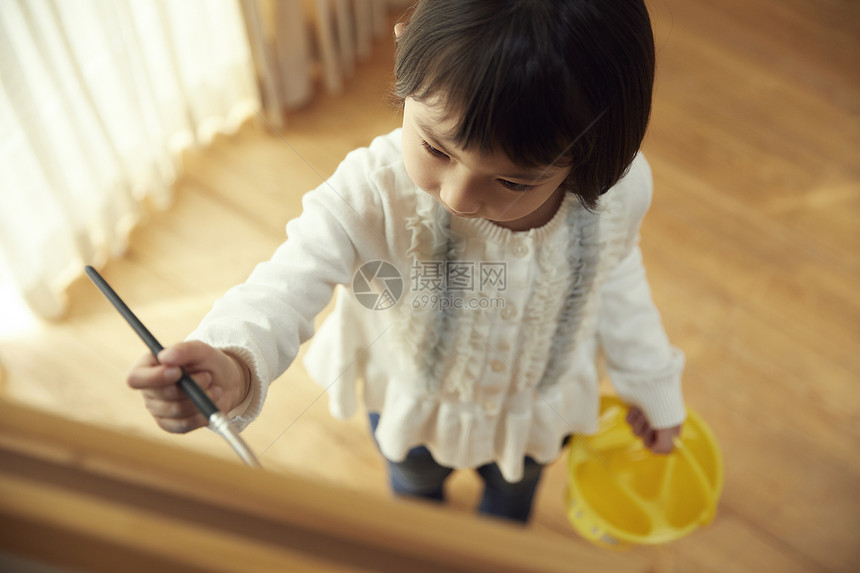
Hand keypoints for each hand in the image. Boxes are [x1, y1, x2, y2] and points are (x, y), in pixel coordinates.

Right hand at [126, 341, 249, 432]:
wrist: (223, 382)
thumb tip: (165, 357)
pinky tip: (211, 403)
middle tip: (208, 376)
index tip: (178, 372)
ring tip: (214, 388)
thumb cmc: (206, 362)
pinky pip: (184, 425)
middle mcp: (148, 390)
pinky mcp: (170, 425)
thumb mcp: (200, 350)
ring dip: (200, 399)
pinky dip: (202, 415)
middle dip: (191, 386)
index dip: (155, 377)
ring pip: (176, 411)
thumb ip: (183, 350)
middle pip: (161, 395)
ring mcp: (157, 410)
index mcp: (146, 367)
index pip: (135, 378)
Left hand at [626, 406, 680, 453]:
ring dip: (640, 423)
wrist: (652, 388)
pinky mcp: (634, 411)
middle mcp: (658, 424)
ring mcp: (645, 417)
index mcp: (670, 429)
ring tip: (645, 412)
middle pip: (645, 440)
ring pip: (636, 431)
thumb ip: (665, 446)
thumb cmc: (664, 410)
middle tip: (651, 422)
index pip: (659, 446)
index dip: (655, 443)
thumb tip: (654, 451)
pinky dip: (632, 415)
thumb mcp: (670, 431)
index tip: (656, 437)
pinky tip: (638, 408)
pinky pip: (628, 421)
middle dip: (647, 431)